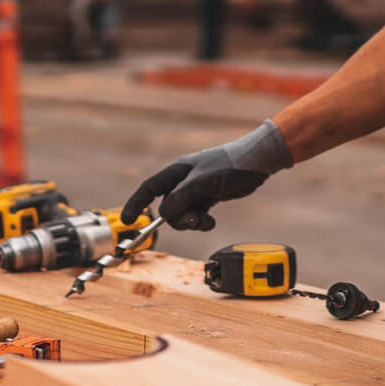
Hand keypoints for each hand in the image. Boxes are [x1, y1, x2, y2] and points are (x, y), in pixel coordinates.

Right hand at [121, 121, 293, 230]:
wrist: (257, 163)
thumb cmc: (229, 165)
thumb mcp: (202, 182)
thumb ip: (181, 198)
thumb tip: (163, 214)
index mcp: (176, 171)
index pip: (149, 188)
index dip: (136, 204)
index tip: (128, 221)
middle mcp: (182, 181)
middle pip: (166, 207)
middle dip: (177, 219)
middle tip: (194, 220)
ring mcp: (194, 190)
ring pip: (181, 214)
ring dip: (191, 222)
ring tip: (205, 220)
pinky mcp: (207, 198)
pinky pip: (195, 216)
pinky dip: (201, 222)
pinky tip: (211, 220)